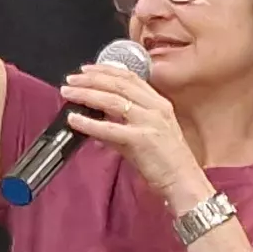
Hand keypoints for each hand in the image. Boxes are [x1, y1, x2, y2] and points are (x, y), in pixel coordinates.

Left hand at [61, 60, 207, 209]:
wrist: (184, 182)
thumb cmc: (167, 162)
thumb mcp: (146, 135)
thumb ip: (122, 125)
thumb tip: (96, 119)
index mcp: (159, 104)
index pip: (130, 78)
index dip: (106, 70)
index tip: (87, 69)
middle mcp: (156, 108)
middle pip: (118, 84)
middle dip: (91, 78)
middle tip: (71, 78)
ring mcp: (149, 122)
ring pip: (112, 100)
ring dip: (86, 94)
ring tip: (68, 92)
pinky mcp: (141, 140)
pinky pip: (109, 128)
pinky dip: (88, 123)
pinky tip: (74, 119)